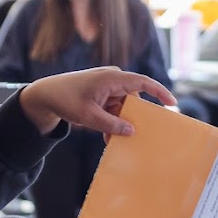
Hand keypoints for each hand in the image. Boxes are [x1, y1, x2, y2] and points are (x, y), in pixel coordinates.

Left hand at [18, 67, 176, 137]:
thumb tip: (131, 131)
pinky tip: (107, 137)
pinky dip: (112, 122)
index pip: (143, 83)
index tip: (172, 104)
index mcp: (112, 78)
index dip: (159, 92)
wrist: (45, 95)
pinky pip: (115, 109)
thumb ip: (111, 124)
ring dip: (120, 123)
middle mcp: (113, 80)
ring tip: (112, 139)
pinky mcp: (103, 95)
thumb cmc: (66, 99)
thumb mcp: (88, 116)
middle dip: (134, 118)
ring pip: (124, 108)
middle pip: (134, 100)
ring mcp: (109, 87)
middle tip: (139, 135)